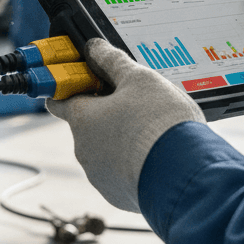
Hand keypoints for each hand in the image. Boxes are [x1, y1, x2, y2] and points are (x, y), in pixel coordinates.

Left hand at [47, 39, 204, 212]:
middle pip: (88, 125)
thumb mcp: (139, 79)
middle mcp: (84, 149)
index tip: (86, 82)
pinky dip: (134, 165)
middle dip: (107, 115)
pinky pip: (122, 174)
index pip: (58, 100)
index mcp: (82, 118)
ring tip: (153, 133)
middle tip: (136, 105)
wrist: (186, 177)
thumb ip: (112, 61)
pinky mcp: (119, 196)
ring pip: (106, 151)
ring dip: (122, 141)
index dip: (71, 88)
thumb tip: (93, 47)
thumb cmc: (160, 125)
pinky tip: (157, 156)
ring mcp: (100, 176)